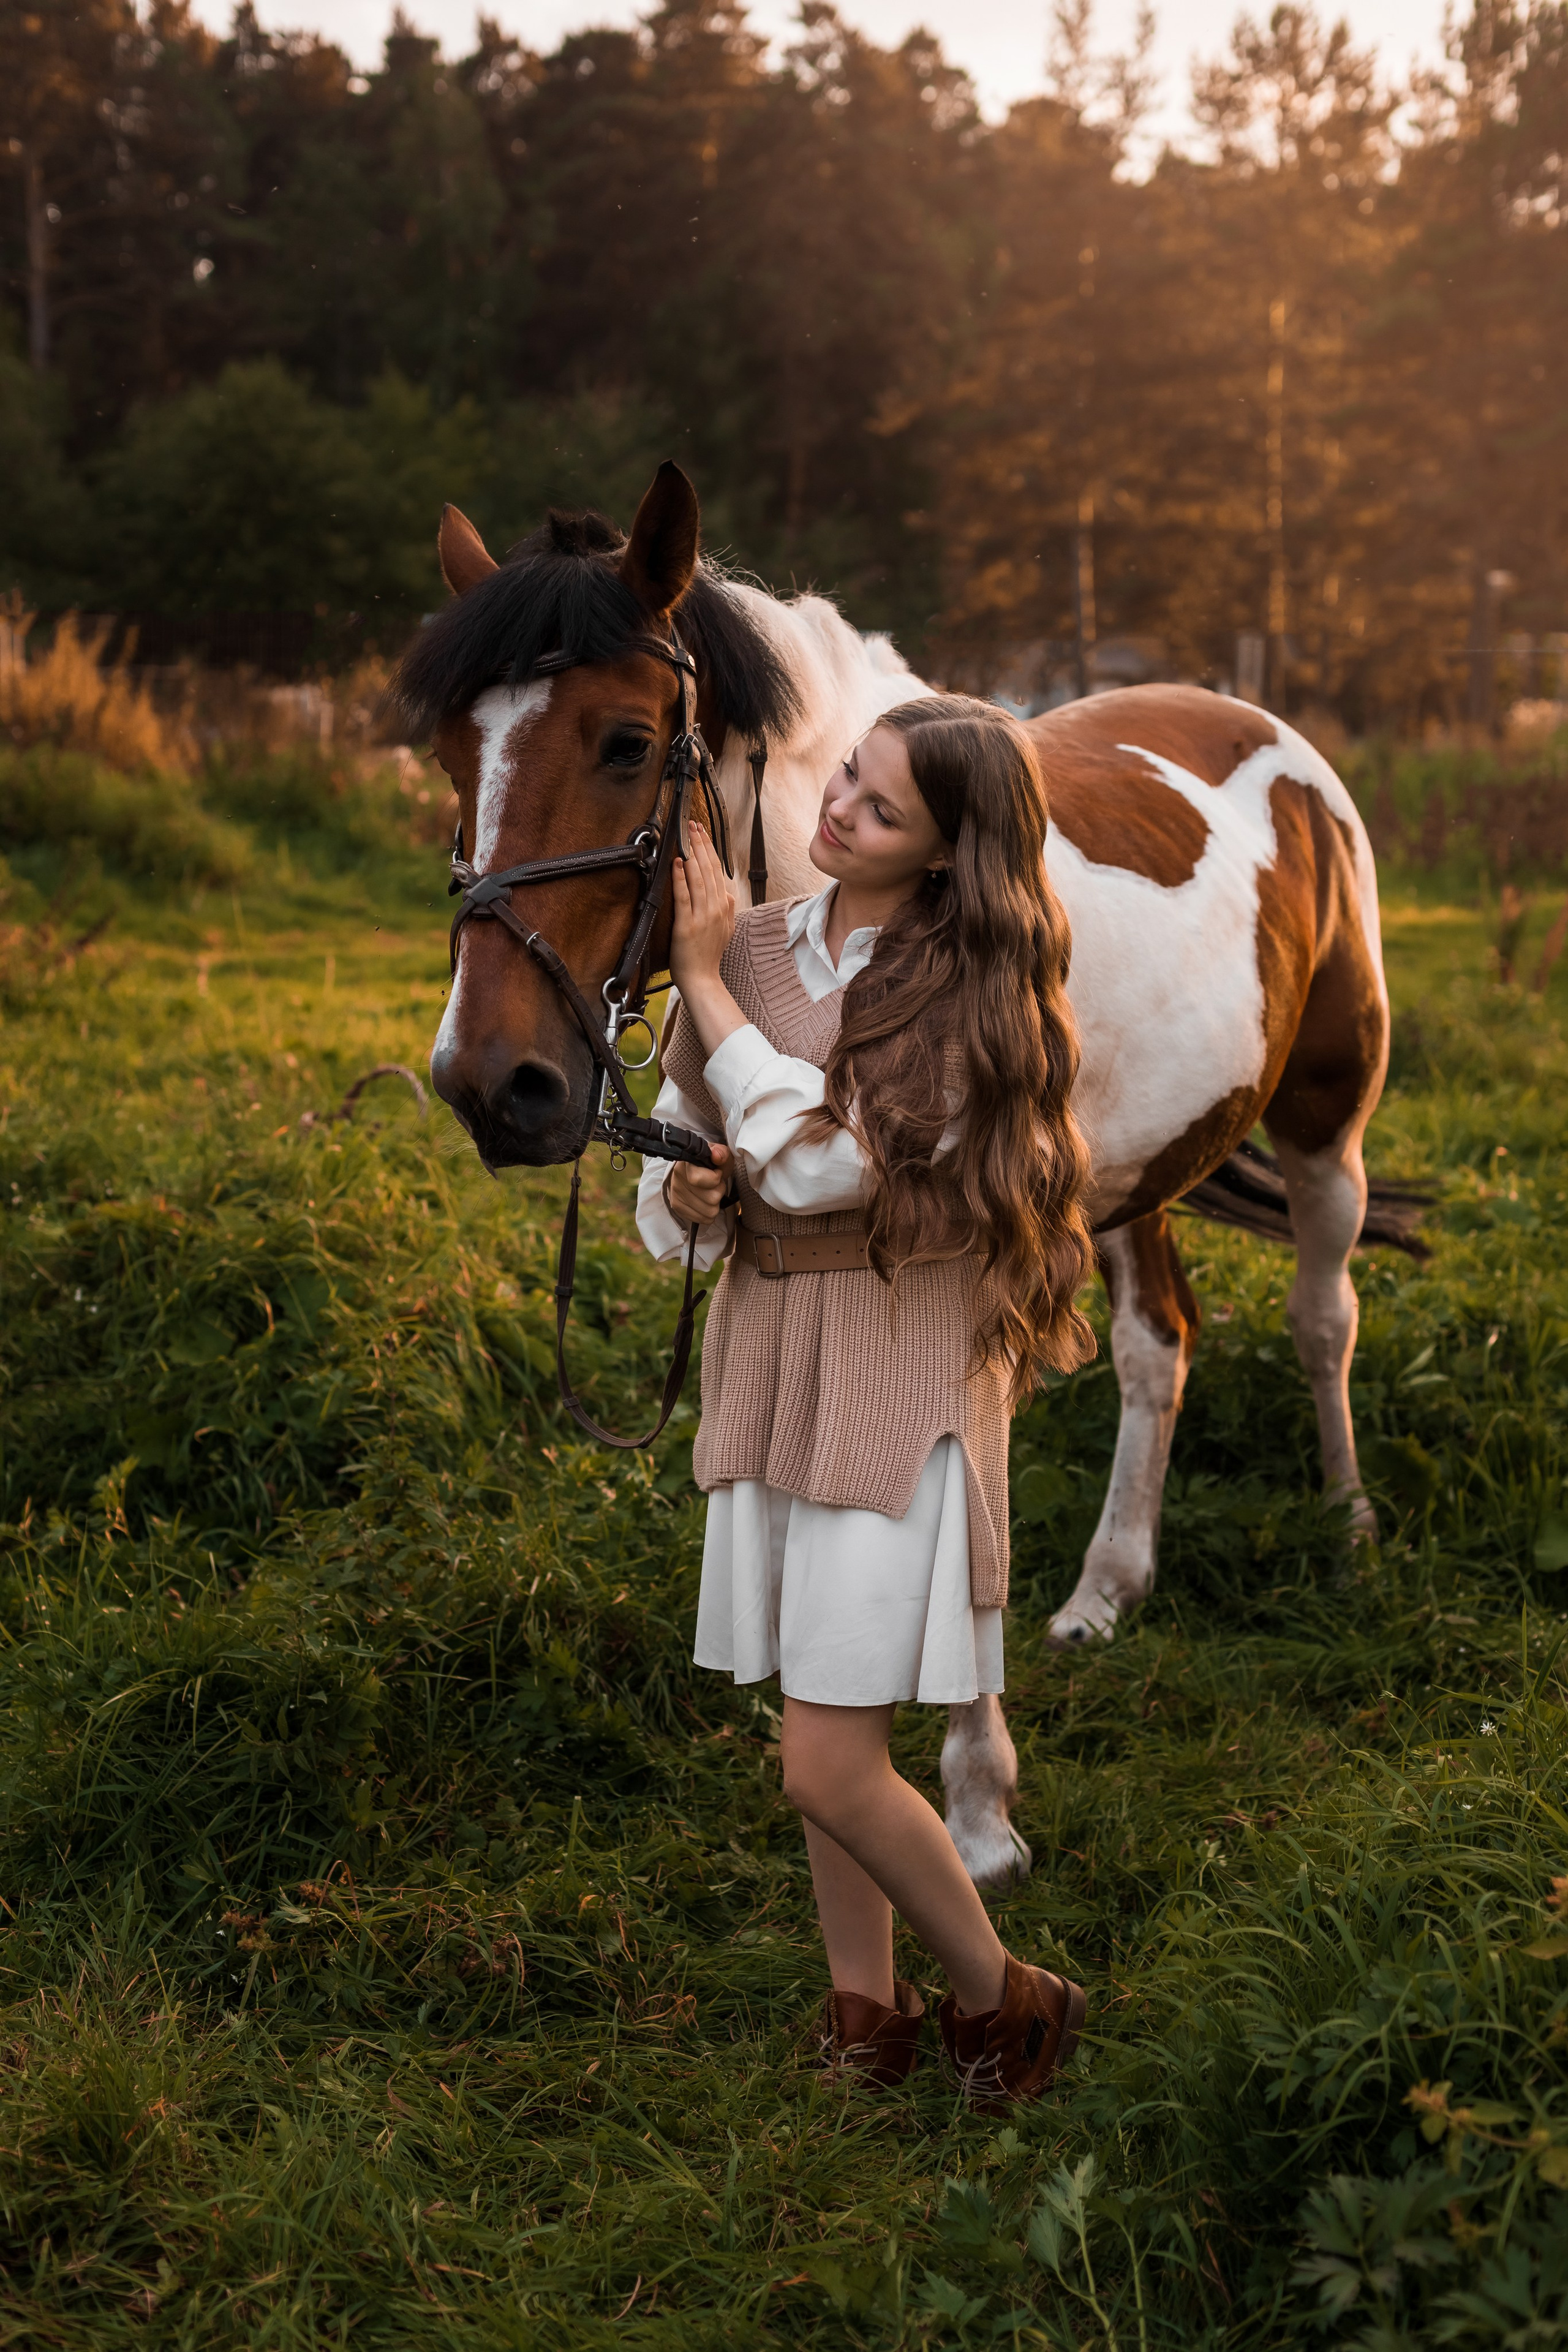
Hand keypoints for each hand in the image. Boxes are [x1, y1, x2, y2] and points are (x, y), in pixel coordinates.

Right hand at [667, 1141, 731, 1225]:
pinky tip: (705, 1201)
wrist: (694, 1171)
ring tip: (710, 1192)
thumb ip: (721, 1153)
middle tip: (714, 1184)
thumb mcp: (720, 1154)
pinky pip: (704, 1219)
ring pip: (710, 1211)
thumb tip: (717, 1155)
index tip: (717, 1173)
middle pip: (711, 1199)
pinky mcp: (678, 1208)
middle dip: (719, 1191)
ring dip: (715, 1203)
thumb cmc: (710, 1164)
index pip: (698, 1179)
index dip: (716, 1178)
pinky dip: (709, 1212)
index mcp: (686, 1164)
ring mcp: (676, 1195)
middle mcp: (677, 1180)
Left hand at [669, 821, 734, 998]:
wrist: (703, 978)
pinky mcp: (688, 924)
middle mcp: (716, 908)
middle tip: (694, 825)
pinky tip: (678, 863)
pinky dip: (681, 878)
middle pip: (709, 869)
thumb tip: (726, 892)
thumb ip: (727, 908)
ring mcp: (703, 916)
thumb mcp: (726, 929)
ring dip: (693, 854)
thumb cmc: (709, 955)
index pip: (717, 871)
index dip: (709, 849)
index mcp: (724, 906)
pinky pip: (684, 896)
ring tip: (687, 836)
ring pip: (699, 878)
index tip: (702, 832)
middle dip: (701, 844)